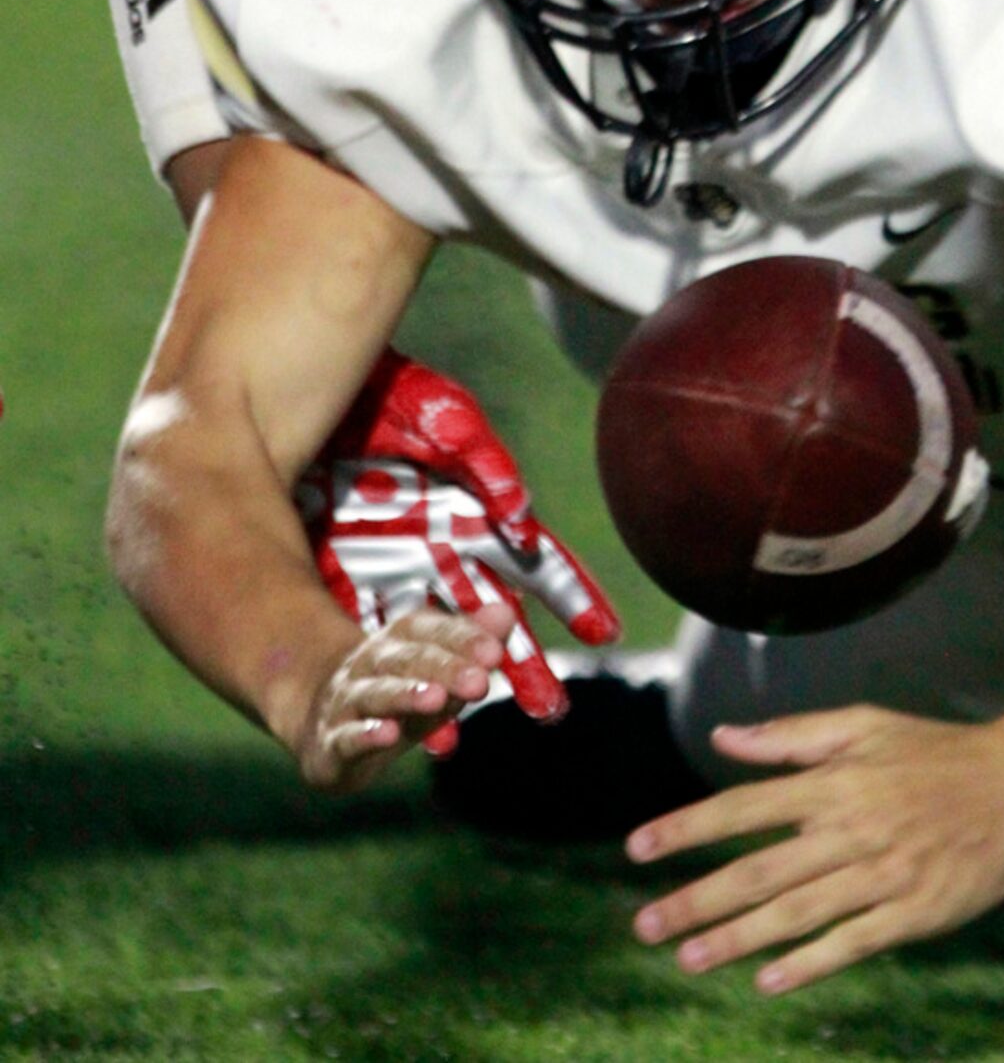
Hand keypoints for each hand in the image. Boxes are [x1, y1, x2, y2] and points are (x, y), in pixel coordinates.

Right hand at [294, 603, 512, 792]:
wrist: (323, 723)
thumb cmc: (397, 691)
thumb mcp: (436, 667)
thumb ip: (470, 642)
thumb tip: (506, 613)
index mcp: (400, 639)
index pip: (432, 630)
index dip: (464, 638)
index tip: (495, 652)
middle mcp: (371, 663)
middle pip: (408, 659)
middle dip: (445, 668)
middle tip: (479, 681)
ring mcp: (347, 700)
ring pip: (376, 694)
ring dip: (406, 694)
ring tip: (436, 698)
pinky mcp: (331, 742)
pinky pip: (347, 736)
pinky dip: (366, 735)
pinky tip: (387, 735)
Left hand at [297, 351, 620, 753]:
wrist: (283, 390)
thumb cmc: (379, 393)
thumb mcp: (438, 414)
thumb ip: (481, 459)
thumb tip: (523, 519)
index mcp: (471, 511)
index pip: (532, 560)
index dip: (570, 593)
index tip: (604, 630)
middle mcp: (436, 550)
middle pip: (490, 618)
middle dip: (521, 664)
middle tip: (550, 709)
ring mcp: (388, 572)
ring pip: (432, 645)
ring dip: (451, 688)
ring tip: (463, 729)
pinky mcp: (336, 585)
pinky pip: (370, 646)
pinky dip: (391, 684)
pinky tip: (398, 716)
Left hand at [625, 705, 1003, 994]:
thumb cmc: (937, 752)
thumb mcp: (866, 725)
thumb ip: (792, 737)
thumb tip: (724, 739)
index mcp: (834, 780)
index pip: (744, 806)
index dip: (688, 827)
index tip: (637, 848)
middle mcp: (851, 828)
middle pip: (759, 870)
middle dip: (697, 899)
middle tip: (645, 926)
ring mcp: (883, 874)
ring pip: (796, 912)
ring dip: (738, 938)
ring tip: (688, 957)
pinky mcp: (915, 912)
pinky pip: (851, 942)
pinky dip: (808, 963)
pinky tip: (768, 980)